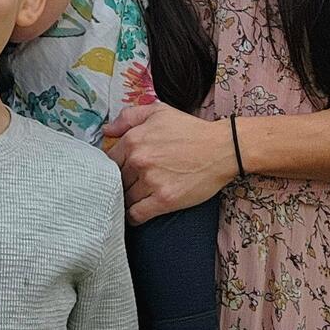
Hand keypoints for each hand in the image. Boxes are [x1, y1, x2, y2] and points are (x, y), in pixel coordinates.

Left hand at [108, 102, 234, 224]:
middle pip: (115, 180)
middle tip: (129, 185)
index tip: (120, 172)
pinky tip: (137, 213)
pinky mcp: (164, 200)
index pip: (108, 161)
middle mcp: (139, 160)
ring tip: (135, 198)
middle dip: (121, 183)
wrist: (223, 149)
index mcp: (133, 140)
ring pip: (125, 197)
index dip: (112, 167)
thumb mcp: (158, 112)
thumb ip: (128, 118)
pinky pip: (136, 215)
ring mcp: (151, 181)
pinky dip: (133, 217)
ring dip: (127, 199)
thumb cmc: (191, 130)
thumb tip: (106, 131)